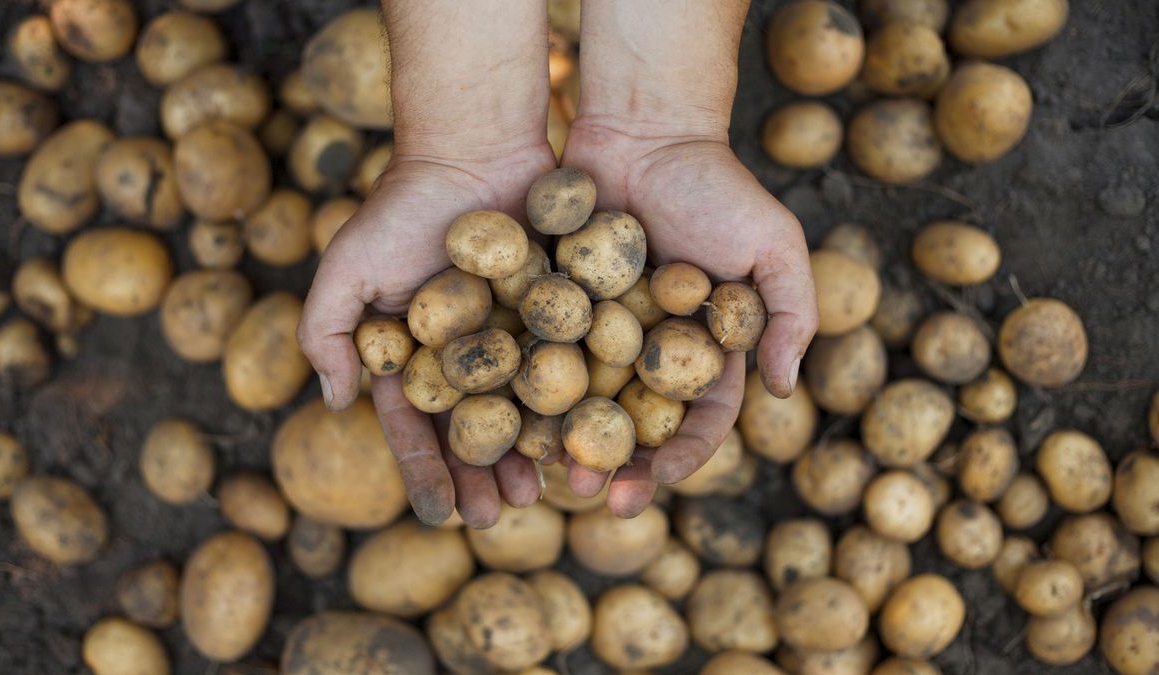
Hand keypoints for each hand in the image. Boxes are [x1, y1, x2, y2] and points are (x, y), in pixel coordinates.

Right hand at [297, 145, 554, 527]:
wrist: (474, 150)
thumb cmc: (402, 208)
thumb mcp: (345, 267)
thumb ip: (326, 334)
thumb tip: (336, 405)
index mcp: (413, 355)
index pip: (417, 426)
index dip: (427, 472)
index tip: (441, 516)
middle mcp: (464, 356)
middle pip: (473, 431)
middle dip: (480, 477)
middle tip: (496, 518)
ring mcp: (513, 338)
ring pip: (522, 412)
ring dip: (526, 457)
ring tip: (537, 495)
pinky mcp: (558, 316)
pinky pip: (566, 371)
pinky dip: (571, 409)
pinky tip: (579, 441)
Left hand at [557, 118, 818, 516]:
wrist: (644, 128)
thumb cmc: (717, 185)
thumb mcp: (774, 246)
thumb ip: (791, 315)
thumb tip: (784, 390)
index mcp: (702, 351)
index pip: (695, 422)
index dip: (677, 460)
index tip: (650, 484)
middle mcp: (649, 351)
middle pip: (632, 425)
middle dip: (614, 465)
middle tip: (591, 493)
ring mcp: (598, 331)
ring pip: (580, 403)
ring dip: (565, 440)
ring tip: (545, 469)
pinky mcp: (552, 305)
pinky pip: (538, 355)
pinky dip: (525, 388)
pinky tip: (508, 416)